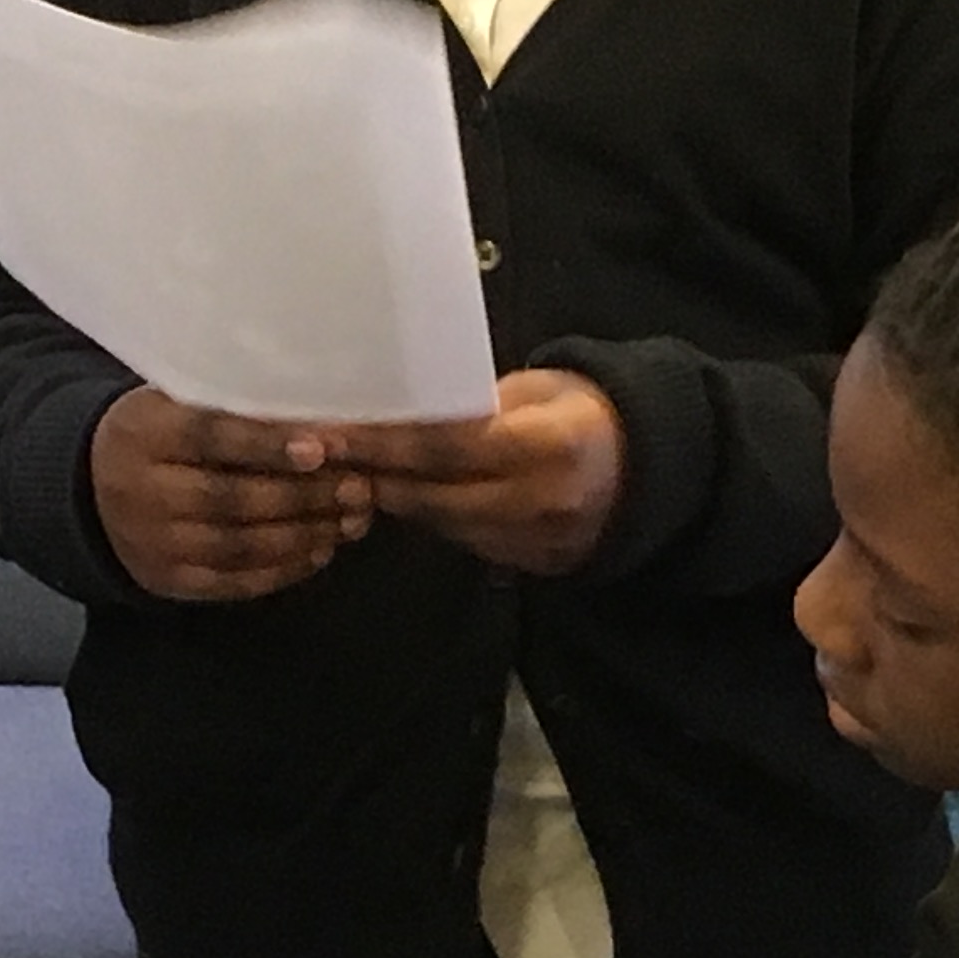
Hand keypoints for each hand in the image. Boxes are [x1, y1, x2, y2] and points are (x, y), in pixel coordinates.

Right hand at [88, 386, 373, 601]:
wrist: (89, 489)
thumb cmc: (159, 433)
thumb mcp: (175, 403)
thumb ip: (231, 406)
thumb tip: (318, 419)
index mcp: (145, 433)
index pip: (212, 437)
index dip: (270, 444)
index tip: (325, 447)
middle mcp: (143, 492)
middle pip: (232, 499)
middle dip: (303, 496)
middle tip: (357, 488)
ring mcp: (153, 544)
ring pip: (239, 546)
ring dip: (303, 535)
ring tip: (349, 519)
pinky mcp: (168, 581)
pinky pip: (234, 581)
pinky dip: (283, 569)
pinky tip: (319, 550)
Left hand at [328, 371, 623, 577]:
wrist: (646, 471)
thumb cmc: (583, 412)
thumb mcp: (537, 390)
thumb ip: (475, 407)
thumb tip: (400, 414)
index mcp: (547, 445)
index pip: (448, 448)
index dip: (385, 444)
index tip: (331, 435)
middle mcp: (540, 501)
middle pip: (435, 496)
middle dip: (371, 478)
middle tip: (311, 459)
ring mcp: (534, 542)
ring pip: (441, 524)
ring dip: (390, 502)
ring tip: (340, 476)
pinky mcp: (529, 567)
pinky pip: (461, 541)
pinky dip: (426, 519)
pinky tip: (393, 497)